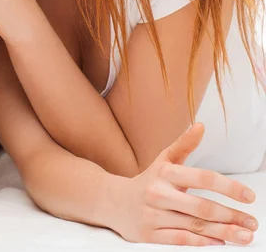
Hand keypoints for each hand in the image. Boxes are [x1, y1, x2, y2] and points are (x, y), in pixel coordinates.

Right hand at [112, 123, 257, 245]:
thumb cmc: (148, 181)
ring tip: (245, 235)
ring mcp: (154, 215)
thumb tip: (200, 126)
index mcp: (164, 173)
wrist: (113, 201)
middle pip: (201, 207)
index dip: (227, 186)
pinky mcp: (150, 234)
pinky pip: (181, 240)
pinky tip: (220, 241)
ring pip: (195, 226)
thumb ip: (183, 145)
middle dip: (231, 215)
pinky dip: (203, 242)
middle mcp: (158, 193)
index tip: (248, 196)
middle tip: (252, 222)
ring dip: (224, 232)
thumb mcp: (163, 161)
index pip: (201, 177)